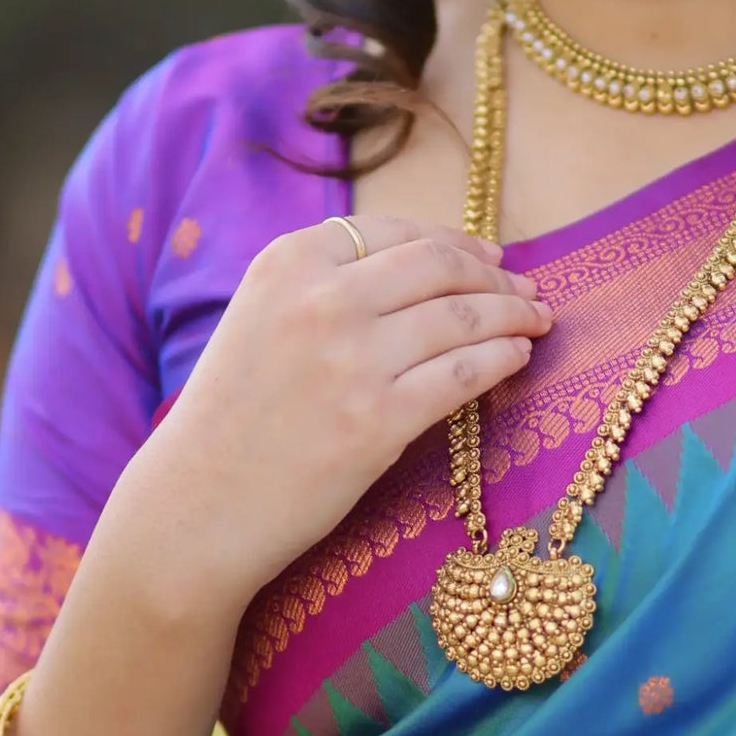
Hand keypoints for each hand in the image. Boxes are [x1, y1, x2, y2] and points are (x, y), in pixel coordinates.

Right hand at [120, 212, 552, 617]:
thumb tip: (426, 267)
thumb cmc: (233, 417)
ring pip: (463, 318)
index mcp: (288, 263)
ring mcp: (353, 359)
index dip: (455, 242)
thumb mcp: (260, 319)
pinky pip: (465, 374)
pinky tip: (517, 359)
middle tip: (528, 292)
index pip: (396, 232)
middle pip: (439, 268)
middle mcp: (322, 299)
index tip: (488, 258)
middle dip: (496, 278)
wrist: (197, 503)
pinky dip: (502, 360)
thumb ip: (325, 285)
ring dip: (513, 315)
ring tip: (537, 321)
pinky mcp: (379, 420)